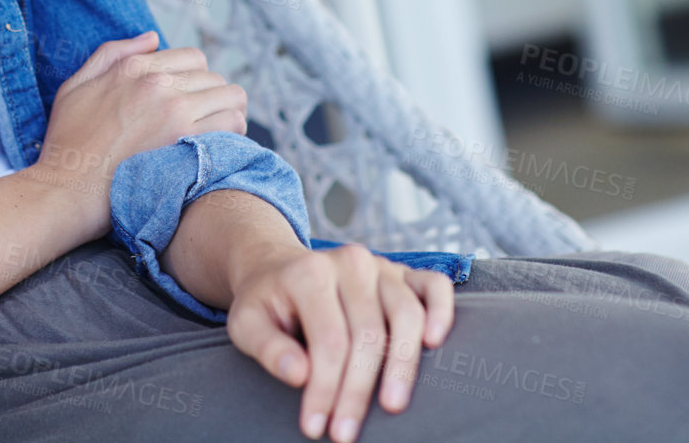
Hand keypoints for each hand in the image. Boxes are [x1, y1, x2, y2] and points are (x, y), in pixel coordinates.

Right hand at [31, 32, 248, 237]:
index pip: (192, 57)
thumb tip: (152, 38)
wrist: (66, 191)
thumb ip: (111, 54)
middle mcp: (158, 83)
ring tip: (217, 131)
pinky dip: (232, 132)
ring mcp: (175, 112)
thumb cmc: (66, 143)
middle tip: (203, 119)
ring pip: (231, 97)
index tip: (188, 99)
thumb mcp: (75, 86)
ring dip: (228, 111)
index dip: (193, 78)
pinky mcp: (187, 142)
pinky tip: (218, 148)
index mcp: (133, 67)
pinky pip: (232, 124)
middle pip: (213, 77)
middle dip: (211, 96)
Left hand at [224, 242, 454, 442]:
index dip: (326, 389)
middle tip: (346, 432)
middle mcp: (350, 263)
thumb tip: (300, 374)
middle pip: (368, 335)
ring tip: (392, 407)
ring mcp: (381, 265)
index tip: (317, 427)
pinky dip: (441, 312)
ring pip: (406, 315)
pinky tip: (435, 343)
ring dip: (403, 367)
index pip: (329, 341)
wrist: (279, 270)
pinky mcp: (403, 272)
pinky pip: (435, 286)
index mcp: (310, 273)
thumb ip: (268, 348)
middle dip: (358, 391)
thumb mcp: (246, 324)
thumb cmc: (266, 304)